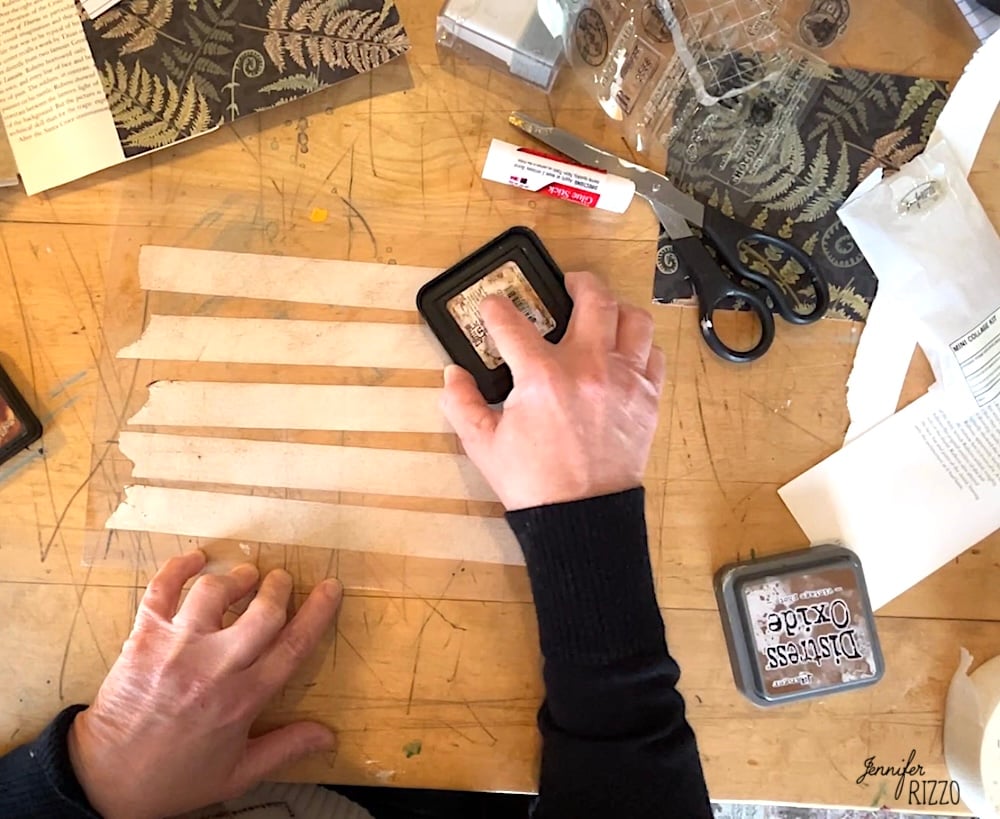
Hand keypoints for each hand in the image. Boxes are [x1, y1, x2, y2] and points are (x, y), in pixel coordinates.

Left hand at [67, 551, 342, 818]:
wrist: (106, 779)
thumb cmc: (176, 777)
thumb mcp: (238, 772)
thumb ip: (286, 748)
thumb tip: (328, 737)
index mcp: (243, 700)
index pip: (294, 646)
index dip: (318, 612)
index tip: (330, 588)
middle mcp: (214, 668)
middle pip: (263, 612)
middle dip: (278, 588)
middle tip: (280, 581)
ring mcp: (176, 648)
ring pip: (216, 592)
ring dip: (235, 578)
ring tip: (242, 577)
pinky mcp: (144, 637)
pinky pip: (163, 589)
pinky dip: (179, 567)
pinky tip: (196, 559)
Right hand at [441, 270, 665, 509]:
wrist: (582, 517)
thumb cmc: (535, 483)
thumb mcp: (483, 444)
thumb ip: (461, 403)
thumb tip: (453, 375)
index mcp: (542, 377)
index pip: (512, 324)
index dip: (497, 310)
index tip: (494, 308)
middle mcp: (588, 367)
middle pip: (593, 298)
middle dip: (577, 282)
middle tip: (567, 284)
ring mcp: (624, 380)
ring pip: (634, 319)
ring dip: (617, 308)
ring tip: (604, 312)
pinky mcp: (647, 399)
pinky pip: (654, 355)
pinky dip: (641, 346)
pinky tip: (625, 351)